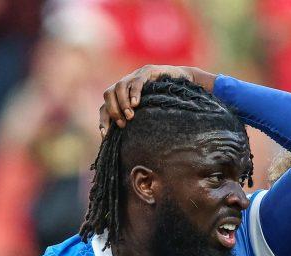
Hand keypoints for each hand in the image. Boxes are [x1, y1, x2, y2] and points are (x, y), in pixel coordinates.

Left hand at [98, 65, 216, 132]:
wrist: (187, 86)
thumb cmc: (169, 105)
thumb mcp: (149, 117)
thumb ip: (138, 126)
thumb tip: (129, 150)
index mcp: (122, 96)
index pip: (105, 106)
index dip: (103, 119)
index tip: (105, 134)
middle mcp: (126, 84)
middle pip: (108, 94)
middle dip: (112, 111)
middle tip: (122, 125)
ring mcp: (136, 76)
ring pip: (119, 87)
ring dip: (122, 103)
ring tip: (130, 117)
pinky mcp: (148, 71)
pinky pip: (137, 81)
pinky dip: (134, 93)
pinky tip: (136, 104)